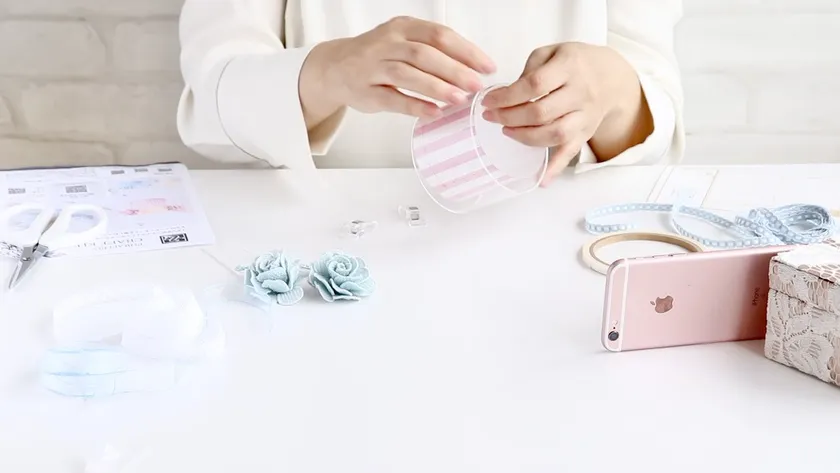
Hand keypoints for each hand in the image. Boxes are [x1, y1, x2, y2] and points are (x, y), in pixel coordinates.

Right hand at [301, 16, 495, 120]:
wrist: (334, 67)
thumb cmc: (378, 56)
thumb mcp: (403, 41)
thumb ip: (434, 50)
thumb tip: (473, 68)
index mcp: (402, 28)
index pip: (439, 35)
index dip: (466, 51)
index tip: (487, 67)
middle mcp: (387, 43)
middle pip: (425, 54)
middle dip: (455, 70)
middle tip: (477, 86)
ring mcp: (373, 67)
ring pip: (408, 74)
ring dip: (437, 87)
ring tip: (459, 100)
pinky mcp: (365, 91)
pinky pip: (392, 98)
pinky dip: (415, 106)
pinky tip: (434, 113)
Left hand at [480, 42, 641, 184]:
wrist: (611, 78)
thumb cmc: (574, 63)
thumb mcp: (552, 52)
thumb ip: (529, 69)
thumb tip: (507, 94)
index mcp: (569, 66)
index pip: (535, 85)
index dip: (508, 96)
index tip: (489, 102)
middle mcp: (580, 92)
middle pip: (542, 112)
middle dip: (510, 117)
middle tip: (492, 117)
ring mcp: (585, 115)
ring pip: (555, 134)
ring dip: (525, 137)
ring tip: (507, 131)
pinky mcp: (586, 133)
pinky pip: (572, 152)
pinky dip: (556, 168)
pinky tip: (541, 179)